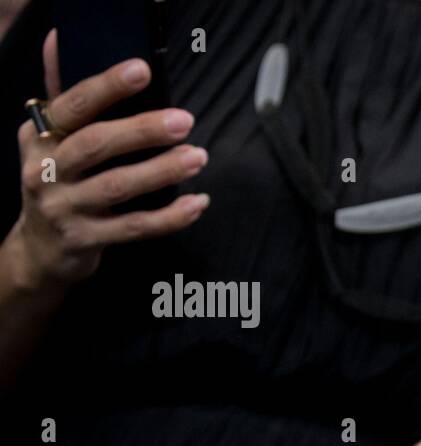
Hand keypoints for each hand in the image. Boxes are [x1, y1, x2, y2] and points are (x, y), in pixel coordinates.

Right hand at [10, 30, 208, 290]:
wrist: (38, 249)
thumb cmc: (57, 183)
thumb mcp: (49, 139)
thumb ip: (62, 94)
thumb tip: (60, 39)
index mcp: (40, 136)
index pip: (73, 105)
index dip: (107, 86)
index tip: (142, 70)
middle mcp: (45, 169)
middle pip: (96, 145)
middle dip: (143, 130)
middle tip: (185, 121)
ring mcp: (63, 208)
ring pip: (117, 187)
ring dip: (162, 171)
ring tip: (198, 157)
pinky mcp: (85, 240)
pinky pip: (134, 227)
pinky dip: (170, 217)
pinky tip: (198, 203)